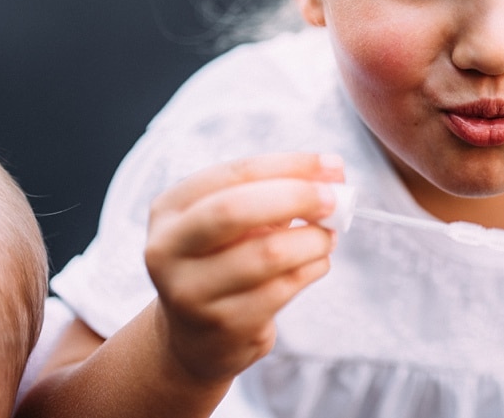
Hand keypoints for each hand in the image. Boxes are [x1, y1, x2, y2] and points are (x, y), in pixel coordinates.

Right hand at [143, 152, 344, 383]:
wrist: (198, 337)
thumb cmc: (226, 260)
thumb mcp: (235, 221)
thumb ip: (276, 191)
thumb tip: (333, 172)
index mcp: (170, 209)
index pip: (235, 173)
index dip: (290, 165)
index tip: (332, 165)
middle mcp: (169, 249)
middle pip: (236, 210)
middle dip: (297, 197)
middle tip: (335, 200)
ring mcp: (192, 292)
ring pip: (268, 253)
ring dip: (314, 239)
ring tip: (328, 237)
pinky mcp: (225, 325)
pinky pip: (285, 287)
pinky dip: (313, 267)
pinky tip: (316, 263)